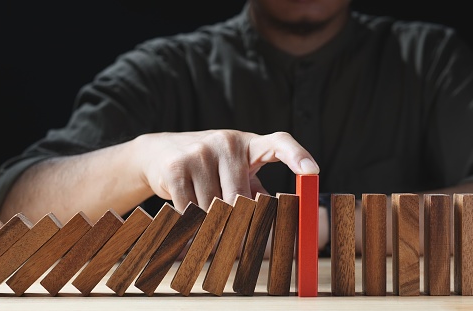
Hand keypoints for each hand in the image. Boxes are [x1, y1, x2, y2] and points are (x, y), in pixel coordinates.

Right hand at [133, 130, 318, 211]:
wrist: (159, 152)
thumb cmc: (208, 166)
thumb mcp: (234, 169)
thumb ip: (255, 190)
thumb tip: (278, 224)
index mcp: (247, 143)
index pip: (279, 142)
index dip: (298, 155)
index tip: (313, 171)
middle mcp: (226, 142)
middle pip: (241, 198)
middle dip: (235, 219)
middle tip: (232, 232)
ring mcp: (199, 153)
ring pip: (214, 208)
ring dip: (210, 221)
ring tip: (203, 212)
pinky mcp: (176, 168)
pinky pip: (191, 209)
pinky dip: (191, 219)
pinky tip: (186, 209)